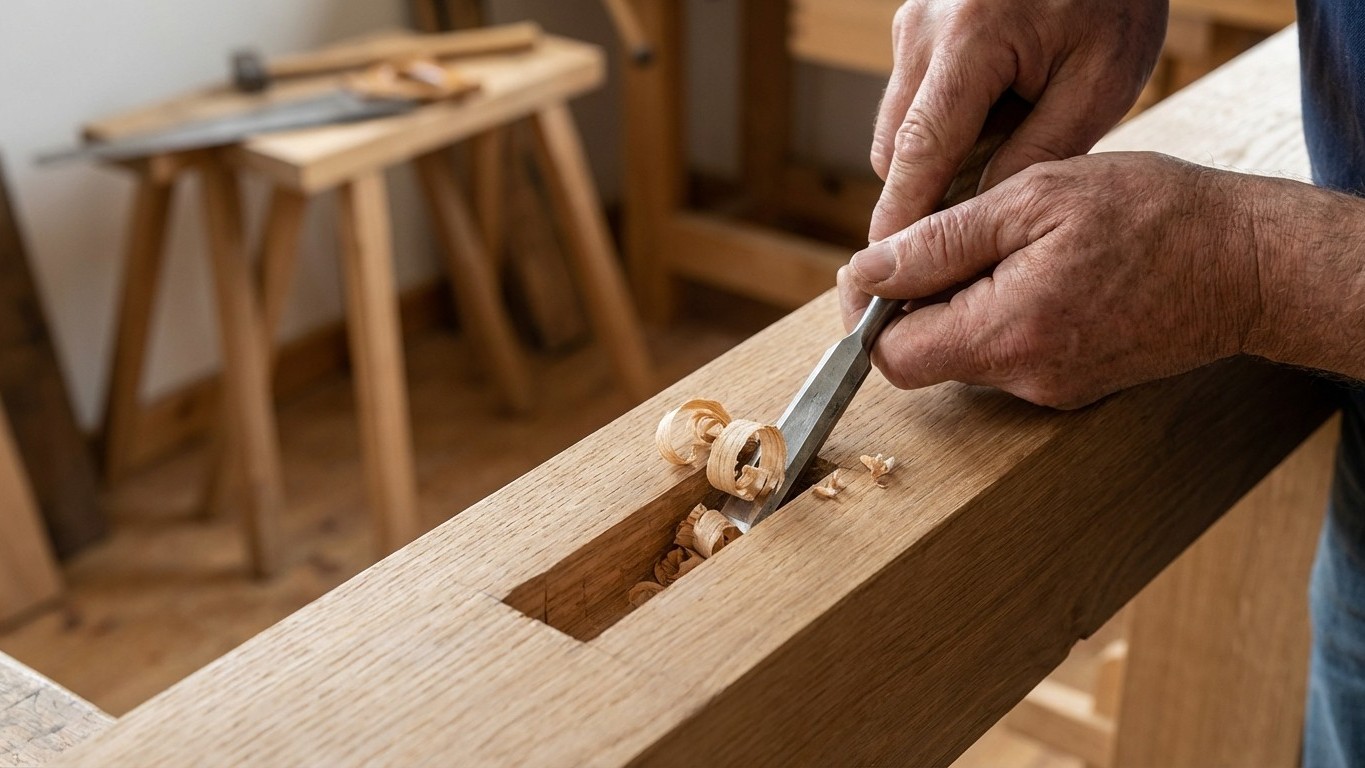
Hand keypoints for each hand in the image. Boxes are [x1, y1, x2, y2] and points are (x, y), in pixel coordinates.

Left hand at [841, 152, 1264, 408]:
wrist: (1250, 264)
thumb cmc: (1152, 215)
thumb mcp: (1034, 200)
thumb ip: (941, 242)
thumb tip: (867, 273)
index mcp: (1006, 334)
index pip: (891, 356)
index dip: (870, 311)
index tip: (882, 266)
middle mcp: (1024, 379)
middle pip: (925, 356)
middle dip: (919, 299)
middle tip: (958, 236)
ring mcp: (1051, 390)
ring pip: (966, 352)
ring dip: (965, 302)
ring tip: (1016, 246)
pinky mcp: (1073, 384)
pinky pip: (1008, 353)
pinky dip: (1004, 312)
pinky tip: (1046, 270)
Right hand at [870, 0, 1166, 240]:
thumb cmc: (1113, 2)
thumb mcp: (1099, 83)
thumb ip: (1037, 153)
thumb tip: (980, 217)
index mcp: (971, 38)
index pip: (920, 151)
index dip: (903, 220)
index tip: (893, 277)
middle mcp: (923, 29)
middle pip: (895, 149)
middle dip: (923, 197)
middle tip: (972, 234)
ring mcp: (912, 23)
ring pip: (896, 130)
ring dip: (933, 161)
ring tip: (1003, 155)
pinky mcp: (913, 26)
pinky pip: (911, 102)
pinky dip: (940, 129)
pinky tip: (994, 122)